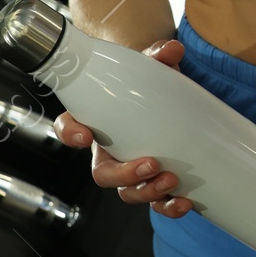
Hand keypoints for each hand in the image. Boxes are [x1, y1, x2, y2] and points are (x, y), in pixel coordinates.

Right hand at [53, 37, 193, 218]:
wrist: (164, 96)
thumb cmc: (146, 82)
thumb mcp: (150, 66)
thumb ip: (158, 56)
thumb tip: (172, 49)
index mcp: (98, 121)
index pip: (70, 128)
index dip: (70, 134)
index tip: (83, 136)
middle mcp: (109, 151)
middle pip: (103, 173)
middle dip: (124, 174)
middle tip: (151, 164)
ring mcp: (131, 169)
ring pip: (127, 193)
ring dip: (147, 192)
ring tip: (172, 181)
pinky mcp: (154, 181)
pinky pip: (155, 202)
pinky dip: (168, 207)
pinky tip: (185, 202)